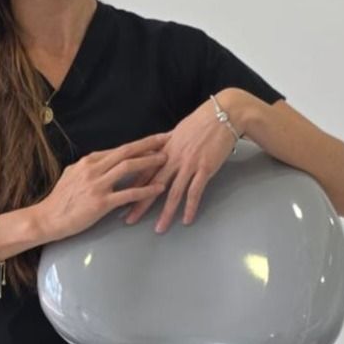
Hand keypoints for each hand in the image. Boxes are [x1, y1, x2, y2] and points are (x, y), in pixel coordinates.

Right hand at [36, 133, 168, 240]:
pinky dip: (146, 190)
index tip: (154, 140)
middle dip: (148, 144)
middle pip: (126, 151)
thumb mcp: (71, 176)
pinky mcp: (101, 203)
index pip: (118, 148)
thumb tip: (100, 162)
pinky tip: (158, 188)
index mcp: (88, 162)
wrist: (47, 218)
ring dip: (149, 161)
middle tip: (167, 139)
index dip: (138, 143)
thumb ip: (87, 168)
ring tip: (166, 160)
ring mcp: (97, 185)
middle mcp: (93, 169)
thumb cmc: (59, 200)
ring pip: (128, 167)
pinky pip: (128, 193)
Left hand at [124, 96, 237, 232]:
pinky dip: (190, 207)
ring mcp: (188, 164)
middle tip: (129, 220)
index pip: (142, 173)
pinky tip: (186, 220)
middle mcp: (172, 159)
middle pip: (151, 185)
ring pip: (173, 193)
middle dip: (139, 204)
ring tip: (159, 228)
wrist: (223, 115)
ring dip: (165, 212)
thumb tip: (154, 155)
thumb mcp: (176, 133)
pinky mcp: (204, 168)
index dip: (130, 187)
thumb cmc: (200, 122)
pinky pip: (195, 192)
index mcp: (162, 150)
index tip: (119, 200)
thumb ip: (164, 147)